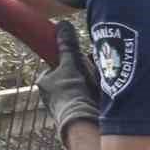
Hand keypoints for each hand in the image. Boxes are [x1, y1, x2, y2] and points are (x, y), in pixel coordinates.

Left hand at [37, 20, 100, 142]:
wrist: (84, 124)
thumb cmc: (73, 93)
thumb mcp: (71, 65)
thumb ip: (68, 47)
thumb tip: (62, 25)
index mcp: (45, 83)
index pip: (57, 65)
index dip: (71, 61)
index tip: (82, 61)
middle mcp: (51, 96)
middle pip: (70, 77)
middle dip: (84, 73)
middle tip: (94, 72)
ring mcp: (64, 107)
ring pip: (80, 88)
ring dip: (92, 84)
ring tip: (100, 84)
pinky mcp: (77, 116)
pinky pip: (87, 100)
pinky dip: (96, 96)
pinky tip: (104, 96)